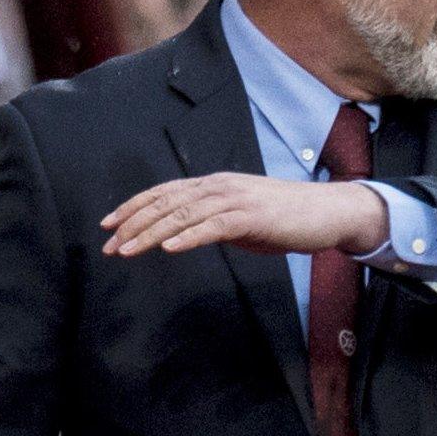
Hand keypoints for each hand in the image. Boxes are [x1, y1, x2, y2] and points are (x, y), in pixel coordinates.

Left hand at [101, 173, 387, 257]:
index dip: (134, 206)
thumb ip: (214, 223)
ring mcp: (235, 200)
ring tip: (127, 249)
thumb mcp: (242, 219)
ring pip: (182, 214)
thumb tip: (189, 235)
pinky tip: (168, 248)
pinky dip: (187, 237)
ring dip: (151, 233)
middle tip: (109, 244)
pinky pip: (212, 227)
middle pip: (166, 202)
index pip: (165, 193)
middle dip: (133, 223)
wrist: (327, 212)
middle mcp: (220, 187)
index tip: (109, 224)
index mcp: (215, 185)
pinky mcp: (251, 217)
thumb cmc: (287, 218)